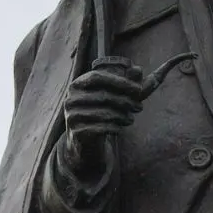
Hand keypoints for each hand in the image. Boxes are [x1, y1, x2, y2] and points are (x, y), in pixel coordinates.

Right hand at [60, 59, 144, 174]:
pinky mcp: (76, 132)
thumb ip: (127, 84)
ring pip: (103, 113)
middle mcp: (71, 99)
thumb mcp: (113, 97)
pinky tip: (120, 128)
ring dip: (122, 116)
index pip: (97, 77)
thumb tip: (141, 71)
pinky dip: (114, 127)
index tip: (138, 89)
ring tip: (131, 119)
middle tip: (140, 107)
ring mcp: (71, 116)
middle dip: (125, 101)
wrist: (84, 140)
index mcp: (77, 85)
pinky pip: (100, 128)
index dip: (119, 81)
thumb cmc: (100, 113)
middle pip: (103, 96)